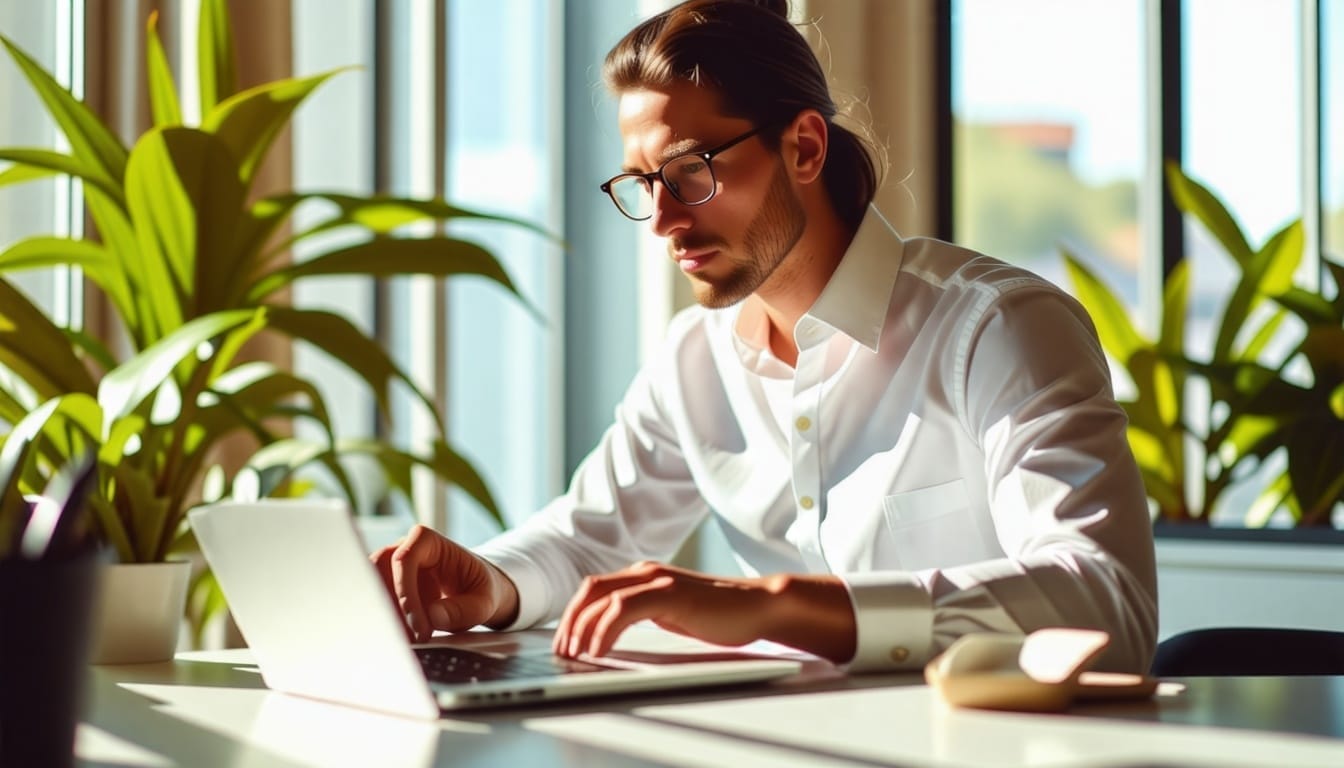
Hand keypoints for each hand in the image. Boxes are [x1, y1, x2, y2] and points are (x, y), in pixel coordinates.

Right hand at [370, 524, 518, 641]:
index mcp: (428, 542)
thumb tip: (434, 616)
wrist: (476, 592)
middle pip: (379, 572)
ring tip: (409, 641)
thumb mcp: (484, 602)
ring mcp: (391, 568)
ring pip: (371, 589)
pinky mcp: (386, 587)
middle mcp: (404, 549)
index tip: (419, 625)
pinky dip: (385, 621)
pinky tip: (402, 639)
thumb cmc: (479, 589)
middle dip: (391, 608)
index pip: (404, 559)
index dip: (406, 593)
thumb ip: (464, 609)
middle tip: (410, 638)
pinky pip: (375, 602)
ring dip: (386, 617)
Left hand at [552, 561, 857, 662]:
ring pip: (601, 596)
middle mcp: (646, 572)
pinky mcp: (671, 594)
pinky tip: (600, 651)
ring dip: (582, 627)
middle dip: (569, 621)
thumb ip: (644, 614)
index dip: (573, 616)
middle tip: (562, 651)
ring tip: (576, 654)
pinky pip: (624, 608)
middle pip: (589, 589)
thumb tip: (612, 633)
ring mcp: (658, 580)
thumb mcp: (672, 613)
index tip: (565, 643)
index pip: (594, 589)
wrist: (758, 606)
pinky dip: (605, 629)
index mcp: (643, 576)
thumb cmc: (719, 614)